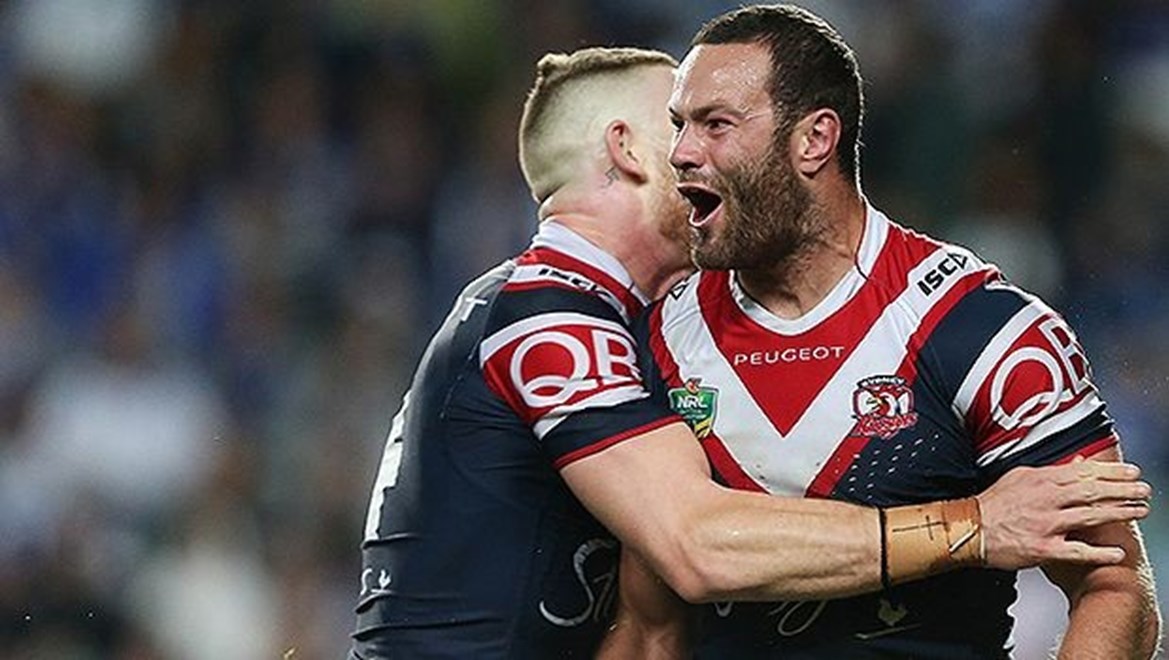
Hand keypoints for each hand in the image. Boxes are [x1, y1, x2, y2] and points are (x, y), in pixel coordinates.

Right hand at [977, 459, 1149, 569]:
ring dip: (1119, 513)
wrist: (969, 528)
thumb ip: (1051, 471)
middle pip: (1092, 491)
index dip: (1111, 471)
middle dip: (1123, 490)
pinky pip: (1077, 551)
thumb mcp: (1020, 477)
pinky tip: (1118, 553)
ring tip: (1141, 511)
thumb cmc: (995, 503)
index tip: (1133, 471)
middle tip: (1144, 490)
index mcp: (1041, 479)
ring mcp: (1046, 524)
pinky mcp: (1043, 548)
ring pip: (1090, 516)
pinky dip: (1099, 553)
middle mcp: (1046, 499)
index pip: (1084, 472)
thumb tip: (1078, 464)